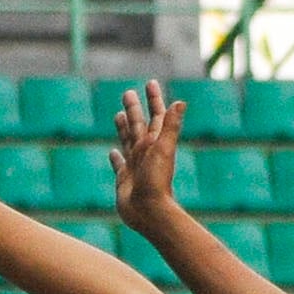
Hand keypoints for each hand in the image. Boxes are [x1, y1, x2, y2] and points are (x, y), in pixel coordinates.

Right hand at [113, 78, 184, 231]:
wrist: (148, 210)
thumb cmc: (156, 182)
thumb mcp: (163, 151)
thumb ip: (170, 127)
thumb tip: (180, 102)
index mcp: (155, 142)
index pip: (155, 115)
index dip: (153, 99)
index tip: (150, 83)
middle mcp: (145, 151)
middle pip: (139, 124)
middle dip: (134, 108)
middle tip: (127, 93)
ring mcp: (135, 164)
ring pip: (127, 140)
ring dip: (124, 127)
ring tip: (118, 115)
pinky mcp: (124, 178)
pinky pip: (119, 163)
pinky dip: (115, 156)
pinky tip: (112, 152)